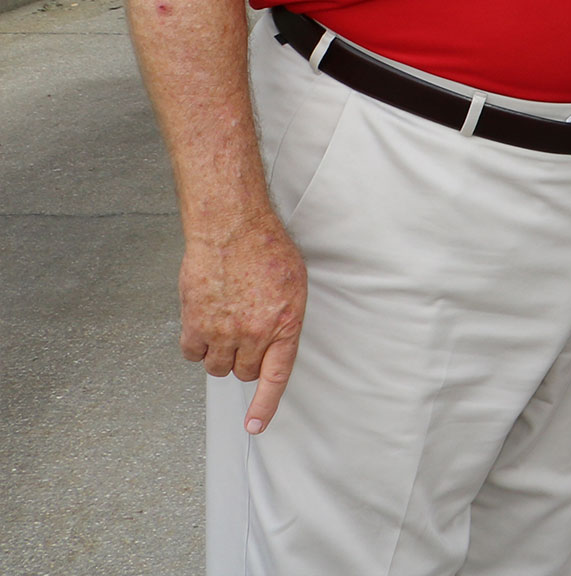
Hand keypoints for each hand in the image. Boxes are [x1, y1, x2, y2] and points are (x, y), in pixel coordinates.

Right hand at [181, 209, 306, 433]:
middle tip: (246, 335)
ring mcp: (222, 330)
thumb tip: (274, 342)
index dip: (264, 406)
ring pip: (217, 366)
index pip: (275, 377)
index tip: (255, 426)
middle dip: (246, 360)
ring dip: (221, 354)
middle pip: (245, 372)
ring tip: (226, 326)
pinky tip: (204, 326)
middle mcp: (253, 332)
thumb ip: (284, 320)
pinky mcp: (195, 323)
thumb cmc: (266, 249)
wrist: (232, 228)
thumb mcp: (293, 286)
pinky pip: (192, 354)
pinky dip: (197, 346)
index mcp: (284, 324)